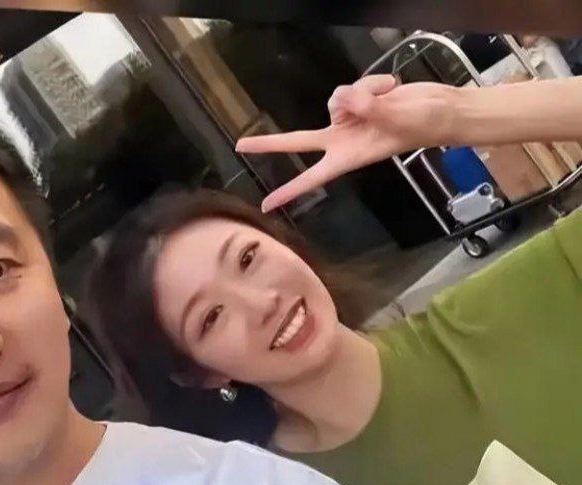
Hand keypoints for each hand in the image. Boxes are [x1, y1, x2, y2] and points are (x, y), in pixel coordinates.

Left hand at [236, 75, 457, 211]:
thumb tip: (342, 97)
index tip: (267, 205)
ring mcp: (348, 120)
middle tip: (240, 146)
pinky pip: (351, 87)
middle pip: (299, 140)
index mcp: (348, 156)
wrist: (441, 109)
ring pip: (334, 99)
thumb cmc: (422, 125)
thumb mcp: (396, 120)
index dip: (289, 190)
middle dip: (272, 143)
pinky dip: (371, 84)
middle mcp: (342, 139)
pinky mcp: (356, 102)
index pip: (312, 176)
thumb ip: (367, 109)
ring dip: (361, 93)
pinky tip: (389, 89)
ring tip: (387, 97)